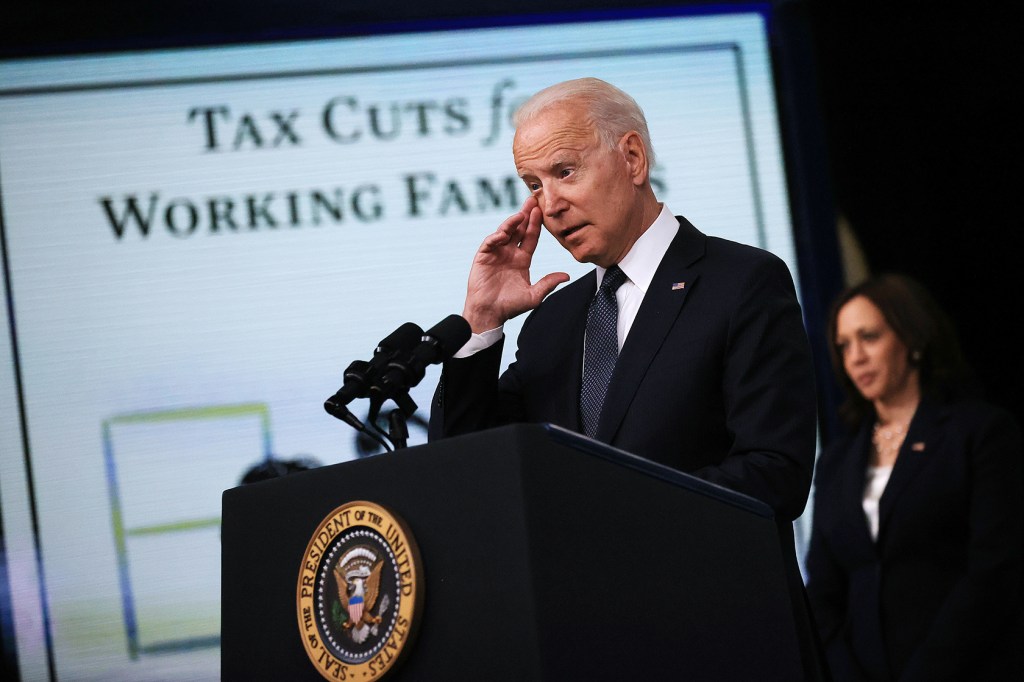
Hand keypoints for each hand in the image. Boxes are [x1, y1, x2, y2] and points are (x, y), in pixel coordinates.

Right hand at [462, 197, 569, 331]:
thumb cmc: (510, 306)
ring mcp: (496, 253)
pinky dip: (497, 235)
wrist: (489, 313)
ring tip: (521, 213)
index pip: (530, 238)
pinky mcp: (483, 256)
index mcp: (522, 260)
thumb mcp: (534, 295)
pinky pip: (490, 242)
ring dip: (512, 222)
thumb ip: (548, 283)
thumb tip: (567, 276)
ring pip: (505, 232)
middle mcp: (510, 253)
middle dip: (525, 215)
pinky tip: (505, 231)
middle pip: (518, 229)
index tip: (542, 211)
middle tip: (532, 200)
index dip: (536, 225)